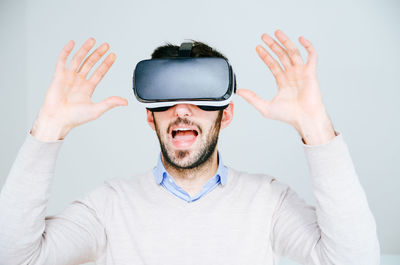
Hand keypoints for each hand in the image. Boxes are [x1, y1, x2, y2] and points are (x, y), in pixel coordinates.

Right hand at [30, 38, 127, 141]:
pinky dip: (67, 51)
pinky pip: (62, 61)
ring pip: (78, 60)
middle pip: (90, 64)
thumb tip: (125, 102)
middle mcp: (79, 81)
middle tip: (106, 45)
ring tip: (93, 40)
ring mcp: (69, 78)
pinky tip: (72, 43)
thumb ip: (110, 103)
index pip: (99, 72)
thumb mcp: (96, 110)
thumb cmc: (74, 118)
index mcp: (88, 88)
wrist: (57, 120)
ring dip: (85, 49)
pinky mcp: (58, 76)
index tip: (113, 55)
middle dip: (98, 54)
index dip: (106, 64)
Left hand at [237, 29, 334, 144]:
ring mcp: (301, 73)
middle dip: (273, 45)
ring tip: (277, 32)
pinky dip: (308, 47)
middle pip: (281, 56)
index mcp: (283, 82)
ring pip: (293, 53)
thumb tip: (239, 91)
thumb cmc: (288, 116)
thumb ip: (252, 98)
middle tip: (264, 36)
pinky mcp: (311, 73)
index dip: (265, 55)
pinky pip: (311, 56)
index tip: (258, 47)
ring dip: (285, 42)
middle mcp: (292, 75)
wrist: (304, 119)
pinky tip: (300, 39)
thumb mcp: (265, 107)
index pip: (273, 64)